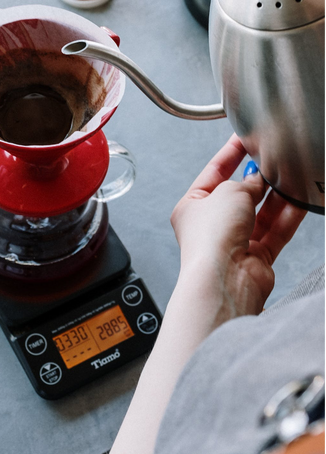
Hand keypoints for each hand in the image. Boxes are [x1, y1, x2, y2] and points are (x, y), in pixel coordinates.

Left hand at [171, 134, 305, 317]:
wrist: (225, 278)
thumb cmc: (211, 238)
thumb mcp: (228, 193)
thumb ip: (246, 183)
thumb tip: (257, 180)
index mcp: (191, 207)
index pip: (213, 173)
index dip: (230, 154)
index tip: (244, 139)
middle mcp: (210, 225)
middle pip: (238, 194)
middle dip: (256, 179)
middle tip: (273, 161)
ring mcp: (232, 242)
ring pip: (260, 214)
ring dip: (275, 198)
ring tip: (290, 179)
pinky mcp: (254, 257)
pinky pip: (275, 231)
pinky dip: (287, 217)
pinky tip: (299, 202)